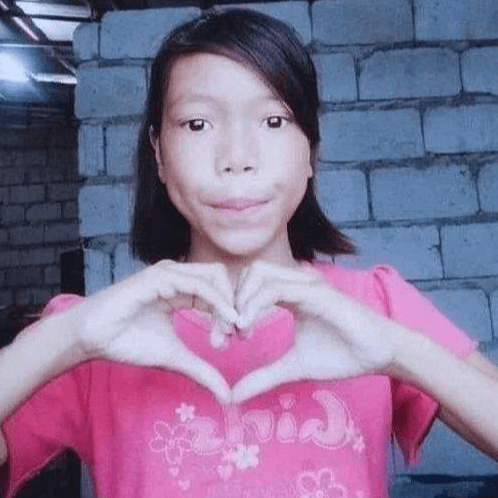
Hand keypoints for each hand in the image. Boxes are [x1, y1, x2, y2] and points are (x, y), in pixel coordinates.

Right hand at [71, 260, 237, 402]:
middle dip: (235, 305)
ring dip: (228, 305)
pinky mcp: (159, 277)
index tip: (239, 339)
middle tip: (239, 335)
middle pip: (222, 280)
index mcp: (182, 288)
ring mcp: (168, 273)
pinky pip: (197, 284)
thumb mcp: (174, 357)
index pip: (218, 291)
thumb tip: (227, 397)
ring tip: (229, 333)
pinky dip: (216, 301)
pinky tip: (225, 321)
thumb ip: (202, 370)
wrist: (92, 339)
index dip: (233, 312)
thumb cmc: (128, 342)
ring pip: (214, 278)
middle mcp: (178, 276)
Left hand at [232, 261, 395, 402]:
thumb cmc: (342, 354)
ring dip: (240, 301)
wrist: (380, 354)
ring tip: (237, 332)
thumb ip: (264, 376)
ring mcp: (306, 284)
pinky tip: (246, 327)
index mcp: (289, 294)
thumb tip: (232, 395)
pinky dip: (255, 304)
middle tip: (223, 335)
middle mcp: (296, 283)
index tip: (221, 341)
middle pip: (249, 273)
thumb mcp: (294, 367)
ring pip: (258, 274)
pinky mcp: (316, 292)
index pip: (250, 287)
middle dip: (230, 301)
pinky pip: (276, 289)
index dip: (230, 309)